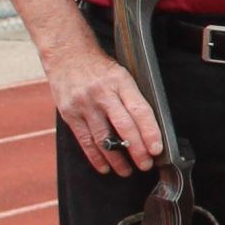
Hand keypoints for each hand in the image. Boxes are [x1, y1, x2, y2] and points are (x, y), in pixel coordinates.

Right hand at [48, 42, 162, 175]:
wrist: (66, 53)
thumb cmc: (99, 67)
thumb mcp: (121, 74)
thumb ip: (132, 97)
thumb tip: (150, 128)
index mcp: (121, 82)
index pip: (140, 110)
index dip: (150, 132)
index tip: (157, 149)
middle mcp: (102, 93)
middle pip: (124, 126)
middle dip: (137, 149)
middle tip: (146, 164)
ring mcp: (84, 104)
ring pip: (103, 138)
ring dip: (116, 158)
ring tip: (126, 170)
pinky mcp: (69, 113)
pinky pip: (84, 140)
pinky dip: (95, 157)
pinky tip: (105, 167)